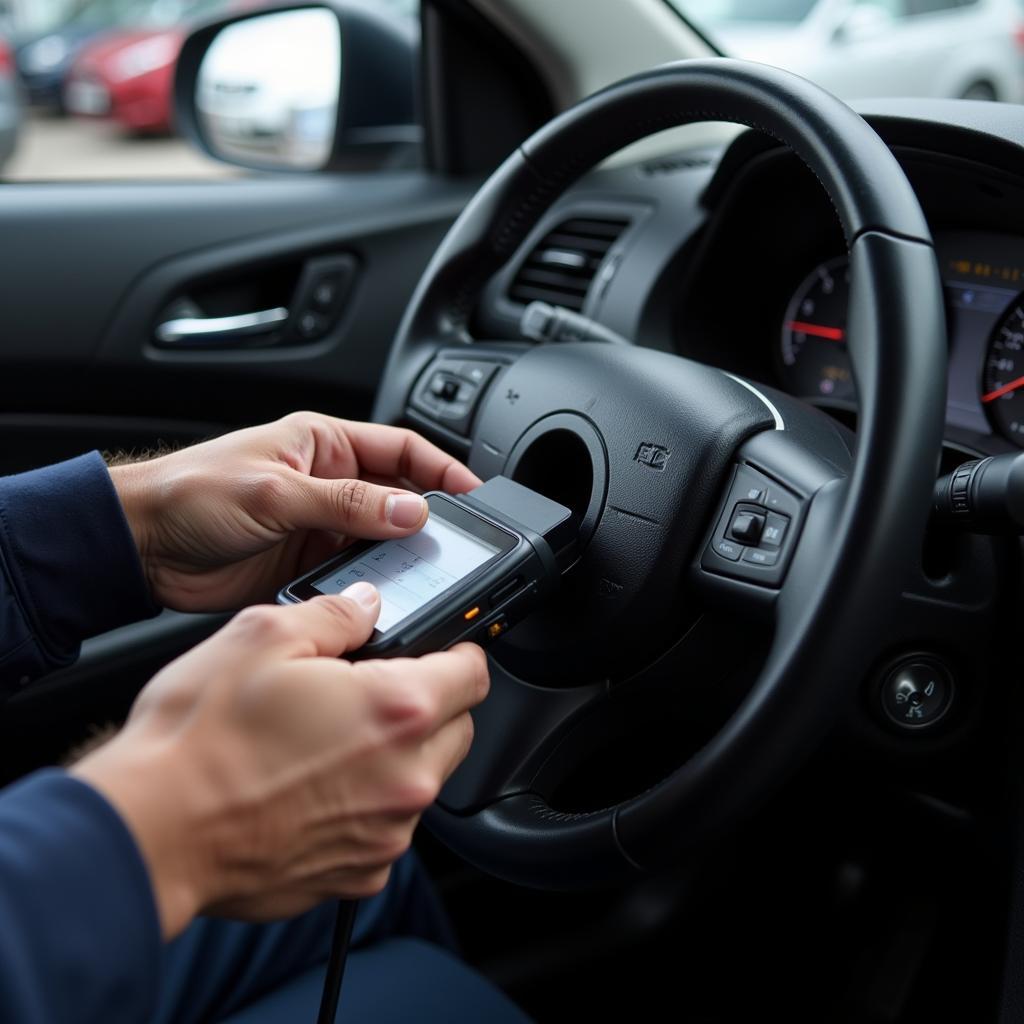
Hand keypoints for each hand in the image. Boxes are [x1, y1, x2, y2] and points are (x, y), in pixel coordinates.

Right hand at [72, 584, 488, 938]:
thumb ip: (335, 614)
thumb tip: (369, 605)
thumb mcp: (262, 637)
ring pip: (423, 780)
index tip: (441, 650)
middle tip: (374, 692)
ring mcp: (386, 835)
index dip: (460, 653)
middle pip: (457, 729)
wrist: (151, 832)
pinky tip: (314, 790)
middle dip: (430, 705)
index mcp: (396, 710)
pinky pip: (386, 830)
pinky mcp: (359, 875)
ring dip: (397, 758)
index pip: (474, 674)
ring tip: (330, 742)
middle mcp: (406, 778)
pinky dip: (367, 807)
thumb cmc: (200, 739)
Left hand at [109, 412, 480, 610]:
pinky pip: (354, 575)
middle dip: (428, 520)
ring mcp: (319, 527)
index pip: (402, 449)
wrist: (140, 545)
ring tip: (426, 576)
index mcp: (323, 444)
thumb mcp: (274, 492)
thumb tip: (408, 510)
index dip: (443, 470)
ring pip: (380, 541)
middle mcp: (328, 483)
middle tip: (458, 545)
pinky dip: (371, 587)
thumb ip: (345, 502)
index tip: (475, 496)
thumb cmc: (190, 493)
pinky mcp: (306, 566)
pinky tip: (382, 599)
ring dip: (401, 558)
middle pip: (398, 498)